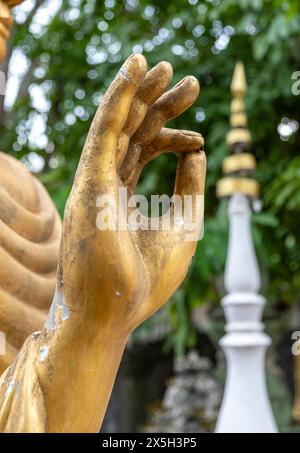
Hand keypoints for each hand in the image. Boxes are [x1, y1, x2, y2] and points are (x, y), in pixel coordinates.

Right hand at [58, 54, 205, 334]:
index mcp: (122, 194)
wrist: (113, 313)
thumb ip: (190, 185)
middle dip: (159, 104)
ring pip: (117, 125)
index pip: (144, 151)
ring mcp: (94, 181)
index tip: (197, 137)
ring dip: (138, 92)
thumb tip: (199, 149)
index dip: (172, 138)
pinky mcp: (89, 182)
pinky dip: (118, 100)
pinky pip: (103, 131)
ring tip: (163, 66)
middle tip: (189, 82)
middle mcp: (105, 182)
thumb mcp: (183, 224)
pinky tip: (133, 72)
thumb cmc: (146, 279)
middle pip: (132, 132)